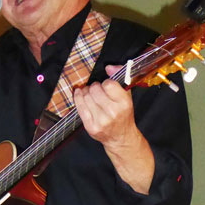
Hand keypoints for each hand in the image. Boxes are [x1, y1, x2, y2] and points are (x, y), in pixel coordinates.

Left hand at [73, 65, 154, 193]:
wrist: (120, 137)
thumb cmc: (123, 114)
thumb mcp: (126, 96)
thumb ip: (119, 79)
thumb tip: (109, 67)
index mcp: (124, 104)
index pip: (108, 84)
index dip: (105, 83)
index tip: (106, 86)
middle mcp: (113, 113)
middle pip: (95, 90)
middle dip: (94, 87)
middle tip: (96, 90)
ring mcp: (100, 121)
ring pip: (86, 97)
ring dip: (86, 92)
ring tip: (90, 94)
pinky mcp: (90, 127)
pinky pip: (79, 107)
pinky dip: (78, 98)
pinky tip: (80, 94)